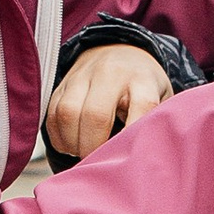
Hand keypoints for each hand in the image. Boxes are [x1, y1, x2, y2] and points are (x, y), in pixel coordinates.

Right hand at [47, 42, 172, 155]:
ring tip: (83, 154)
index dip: (134, 136)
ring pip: (67, 114)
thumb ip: (157, 123)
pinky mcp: (62, 83)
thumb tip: (150, 158)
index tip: (127, 159)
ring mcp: (83, 76)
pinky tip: (71, 144)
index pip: (142, 106)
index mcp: (142, 79)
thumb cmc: (143, 86)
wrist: (119, 51)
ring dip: (73, 144)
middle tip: (98, 162)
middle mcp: (111, 73)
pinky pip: (52, 115)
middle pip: (95, 115)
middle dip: (93, 147)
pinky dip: (59, 137)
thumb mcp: (161, 97)